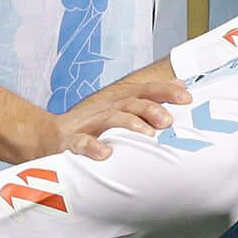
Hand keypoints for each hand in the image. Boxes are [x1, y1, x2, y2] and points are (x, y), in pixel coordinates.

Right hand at [42, 74, 186, 157]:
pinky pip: (82, 142)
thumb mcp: (123, 109)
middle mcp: (106, 107)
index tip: (187, 97)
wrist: (50, 136)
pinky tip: (106, 153)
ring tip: (147, 134)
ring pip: (111, 118)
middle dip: (151, 109)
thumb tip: (180, 84)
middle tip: (168, 120)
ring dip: (130, 124)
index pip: (145, 91)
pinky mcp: (72, 141)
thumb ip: (151, 99)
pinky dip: (93, 146)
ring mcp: (89, 123)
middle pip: (131, 102)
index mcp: (120, 101)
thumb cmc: (94, 125)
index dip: (166, 91)